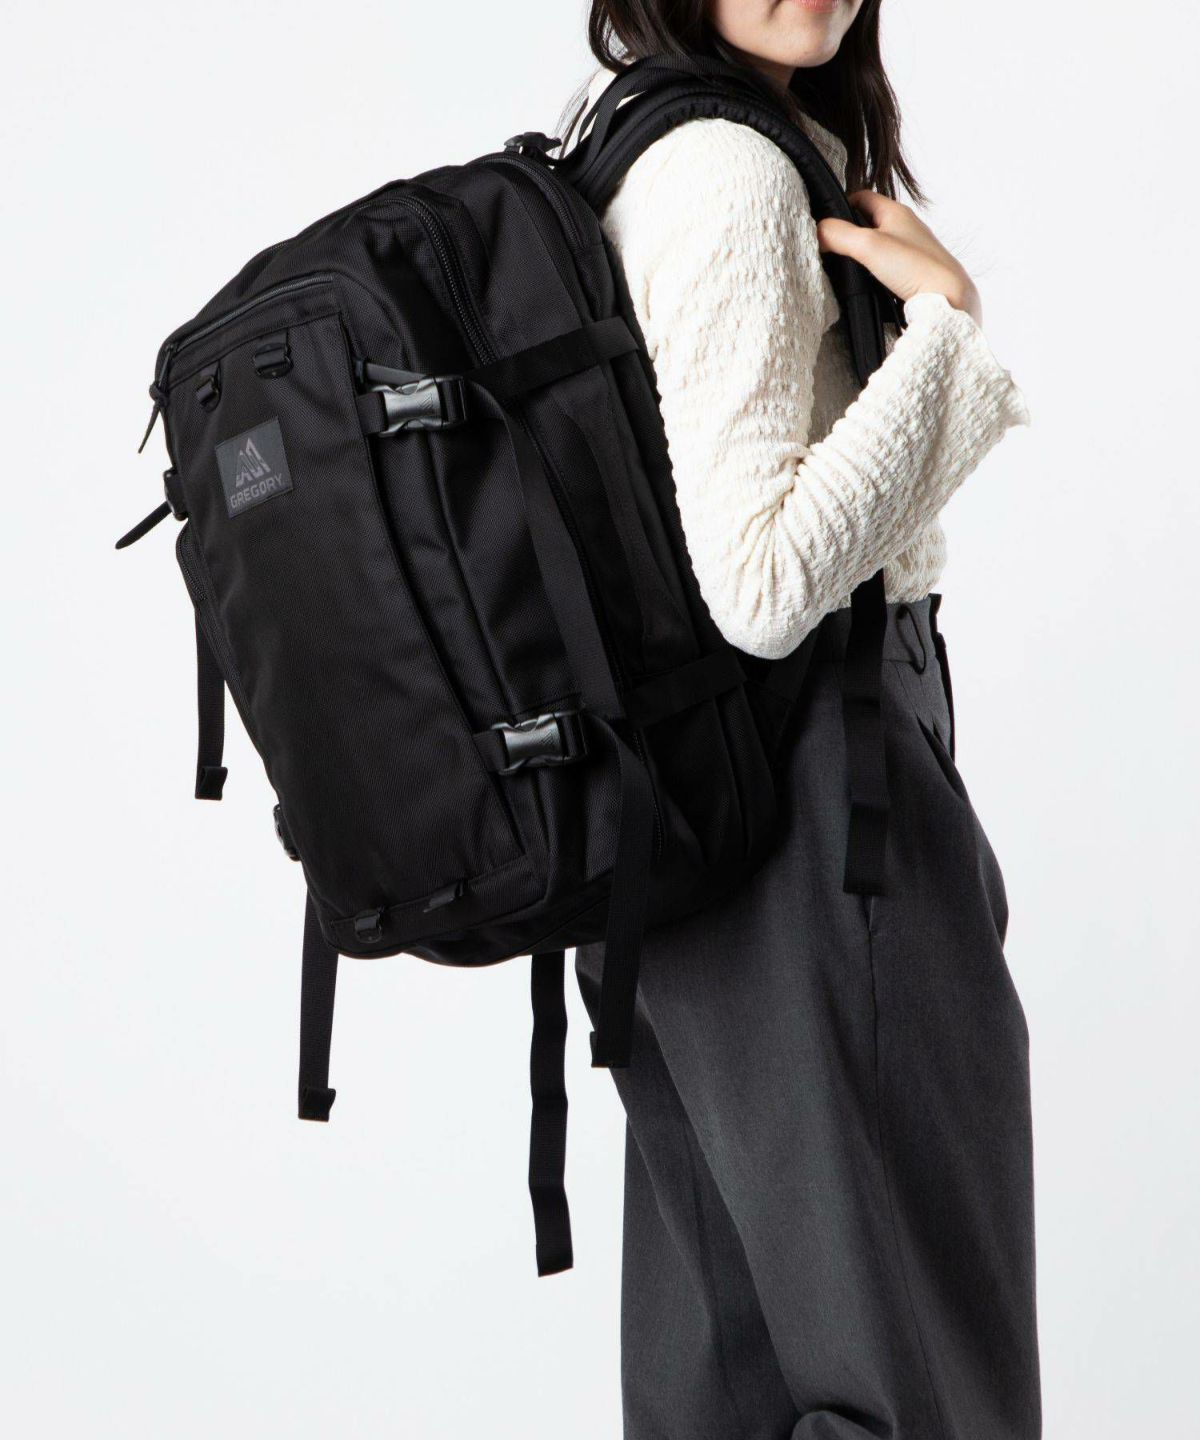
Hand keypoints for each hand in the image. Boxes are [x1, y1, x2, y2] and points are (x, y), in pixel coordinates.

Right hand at [817, 192, 982, 328]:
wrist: (950, 300)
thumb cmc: (916, 268)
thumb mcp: (868, 246)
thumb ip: (837, 235)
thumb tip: (815, 232)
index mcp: (896, 212)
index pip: (862, 197)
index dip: (840, 205)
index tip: (824, 223)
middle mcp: (905, 229)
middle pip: (868, 223)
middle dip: (847, 233)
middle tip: (830, 249)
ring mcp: (910, 252)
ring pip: (876, 247)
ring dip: (859, 257)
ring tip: (845, 270)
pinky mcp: (913, 275)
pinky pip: (886, 268)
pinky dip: (872, 274)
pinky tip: (866, 287)